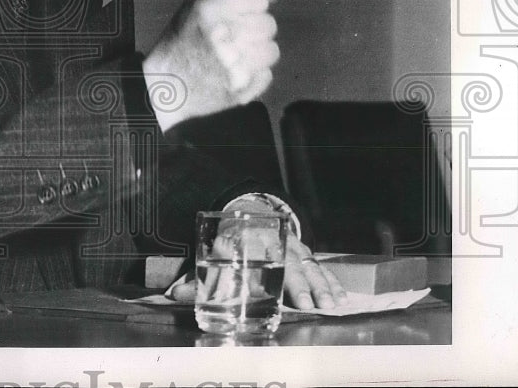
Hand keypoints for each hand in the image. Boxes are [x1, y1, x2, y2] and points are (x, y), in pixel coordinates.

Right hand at [143, 0, 279, 130]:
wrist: (165, 86)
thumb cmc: (180, 41)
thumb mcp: (194, 5)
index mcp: (208, 11)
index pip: (258, 0)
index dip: (251, 7)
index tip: (239, 15)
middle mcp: (222, 36)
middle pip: (268, 25)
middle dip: (255, 29)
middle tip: (234, 38)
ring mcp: (233, 65)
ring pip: (271, 50)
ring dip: (257, 52)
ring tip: (236, 56)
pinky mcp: (240, 89)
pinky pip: (266, 73)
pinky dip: (254, 74)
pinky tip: (235, 72)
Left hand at [166, 234, 347, 309]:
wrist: (248, 212)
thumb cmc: (228, 242)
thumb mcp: (211, 255)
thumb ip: (196, 278)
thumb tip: (175, 295)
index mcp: (244, 238)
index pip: (256, 257)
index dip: (265, 275)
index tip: (273, 293)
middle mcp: (270, 240)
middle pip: (287, 261)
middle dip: (299, 284)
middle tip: (310, 305)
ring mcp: (289, 244)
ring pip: (308, 263)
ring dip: (320, 285)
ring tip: (330, 304)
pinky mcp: (303, 249)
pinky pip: (319, 264)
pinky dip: (331, 280)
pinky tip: (341, 296)